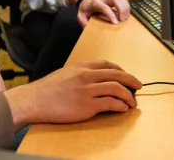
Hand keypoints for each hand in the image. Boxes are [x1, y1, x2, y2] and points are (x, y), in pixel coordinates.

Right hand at [4, 60, 141, 128]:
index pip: (106, 64)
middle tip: (138, 85)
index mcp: (81, 67)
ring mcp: (87, 90)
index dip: (120, 69)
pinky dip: (120, 105)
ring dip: (128, 95)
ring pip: (116, 88)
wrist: (34, 100)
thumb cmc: (46, 90)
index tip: (126, 75)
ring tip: (132, 101)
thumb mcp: (64, 74)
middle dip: (130, 80)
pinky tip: (123, 108)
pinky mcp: (87, 105)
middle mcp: (86, 76)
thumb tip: (90, 80)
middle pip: (116, 74)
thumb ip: (78, 74)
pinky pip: (110, 103)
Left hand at [76, 0, 130, 26]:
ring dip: (125, 7)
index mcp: (95, 2)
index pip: (105, 7)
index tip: (115, 23)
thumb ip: (84, 23)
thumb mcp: (80, 16)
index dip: (111, 15)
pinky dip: (126, 5)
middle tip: (123, 19)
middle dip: (122, 9)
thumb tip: (89, 30)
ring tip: (126, 17)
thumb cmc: (84, 8)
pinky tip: (126, 13)